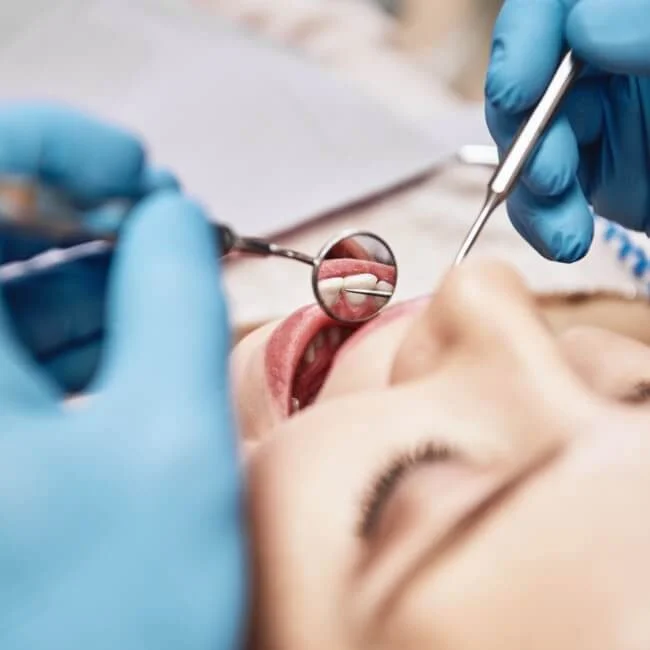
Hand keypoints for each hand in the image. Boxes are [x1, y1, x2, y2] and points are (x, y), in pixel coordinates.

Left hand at [0, 190, 246, 649]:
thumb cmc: (112, 626)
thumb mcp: (171, 437)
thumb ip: (177, 298)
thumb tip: (175, 219)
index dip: (49, 143)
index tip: (135, 167)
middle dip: (78, 207)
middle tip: (166, 220)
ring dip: (85, 265)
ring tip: (167, 276)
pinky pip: (5, 343)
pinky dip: (72, 319)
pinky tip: (135, 328)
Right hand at [484, 0, 649, 260]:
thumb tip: (587, 24)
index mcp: (634, 20)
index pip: (556, 7)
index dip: (524, 43)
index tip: (516, 93)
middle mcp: (616, 61)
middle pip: (535, 82)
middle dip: (530, 134)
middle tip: (552, 176)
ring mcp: (609, 119)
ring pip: (534, 144)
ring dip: (533, 190)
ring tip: (562, 229)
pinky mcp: (607, 171)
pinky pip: (552, 194)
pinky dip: (547, 220)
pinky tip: (565, 239)